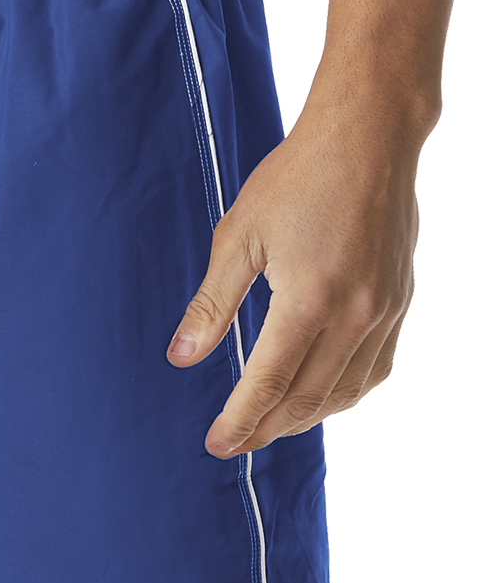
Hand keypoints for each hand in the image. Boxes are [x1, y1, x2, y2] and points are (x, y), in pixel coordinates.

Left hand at [166, 93, 424, 457]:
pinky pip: (374, 371)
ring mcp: (383, 313)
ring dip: (304, 418)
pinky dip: (343, 395)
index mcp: (309, 301)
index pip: (268, 384)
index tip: (216, 445)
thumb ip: (212, 305)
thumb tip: (181, 358)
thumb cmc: (297, 178)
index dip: (240, 421)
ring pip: (344, 393)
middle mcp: (354, 316)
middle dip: (267, 429)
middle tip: (234, 444)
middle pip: (306, 399)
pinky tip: (318, 396)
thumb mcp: (239, 237)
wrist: (370, 137)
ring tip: (269, 425)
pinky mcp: (399, 304)